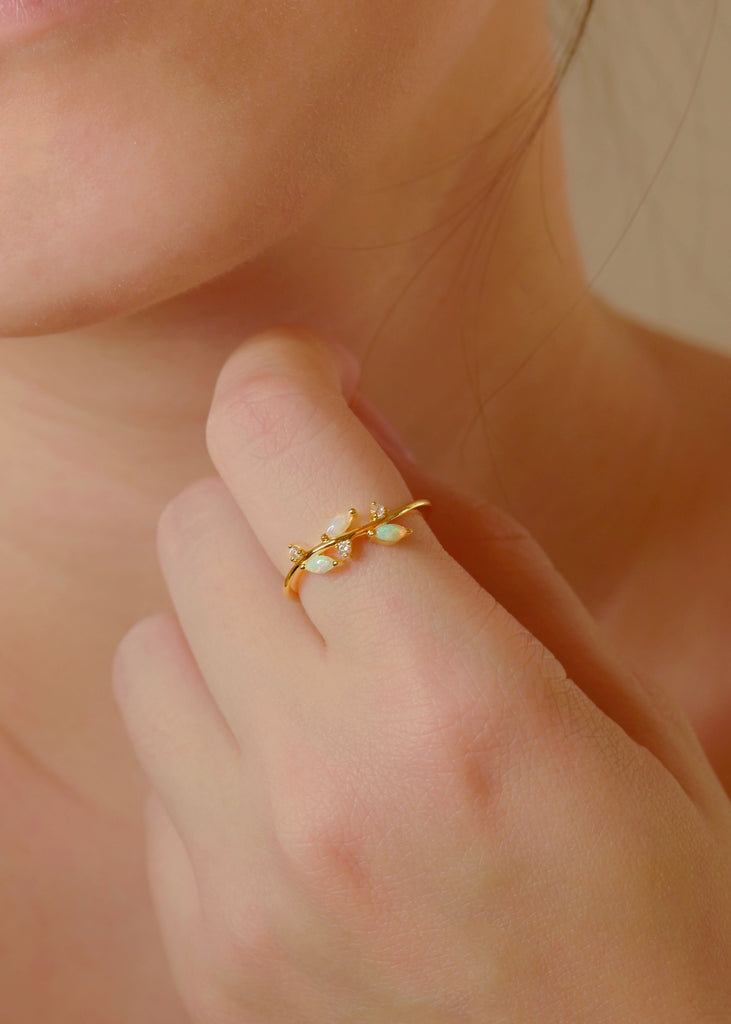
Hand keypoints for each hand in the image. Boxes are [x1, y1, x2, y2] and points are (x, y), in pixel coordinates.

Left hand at [112, 326, 730, 1022]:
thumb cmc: (661, 890)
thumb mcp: (608, 685)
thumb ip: (470, 537)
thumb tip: (350, 428)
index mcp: (454, 701)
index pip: (275, 445)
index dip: (285, 375)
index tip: (318, 382)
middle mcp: (323, 791)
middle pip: (191, 527)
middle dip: (265, 500)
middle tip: (344, 540)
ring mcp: (244, 886)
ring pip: (147, 642)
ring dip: (227, 622)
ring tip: (324, 672)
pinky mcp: (204, 948)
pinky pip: (156, 767)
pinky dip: (218, 736)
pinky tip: (306, 781)